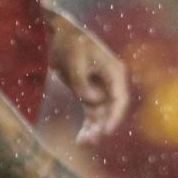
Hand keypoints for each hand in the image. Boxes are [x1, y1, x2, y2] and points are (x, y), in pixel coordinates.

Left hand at [48, 15, 129, 143]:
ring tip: (82, 143)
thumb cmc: (70, 43)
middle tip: (90, 141)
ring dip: (93, 130)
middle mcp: (111, 82)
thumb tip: (92, 100)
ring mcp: (100, 89)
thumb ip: (82, 82)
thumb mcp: (75, 61)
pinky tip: (81, 139)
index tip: (105, 131)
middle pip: (111, 110)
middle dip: (102, 127)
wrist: (58, 34)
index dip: (115, 117)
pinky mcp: (88, 93)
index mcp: (114, 72)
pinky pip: (91, 114)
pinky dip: (87, 126)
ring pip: (101, 115)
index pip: (120, 99)